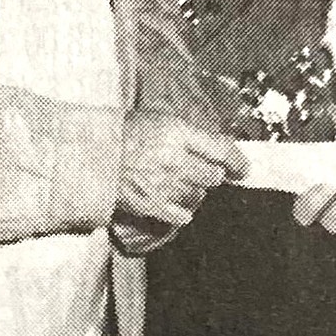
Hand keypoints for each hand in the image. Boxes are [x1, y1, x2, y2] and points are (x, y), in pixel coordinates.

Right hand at [119, 112, 246, 228]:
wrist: (93, 153)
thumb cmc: (127, 132)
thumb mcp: (161, 119)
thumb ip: (191, 133)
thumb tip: (218, 147)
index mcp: (178, 133)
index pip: (221, 150)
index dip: (237, 161)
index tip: (243, 168)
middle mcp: (174, 159)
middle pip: (214, 176)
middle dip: (212, 174)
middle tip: (204, 172)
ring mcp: (163, 185)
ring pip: (199, 195)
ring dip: (196, 190)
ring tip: (181, 183)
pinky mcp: (152, 205)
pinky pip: (182, 215)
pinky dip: (182, 211)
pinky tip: (174, 201)